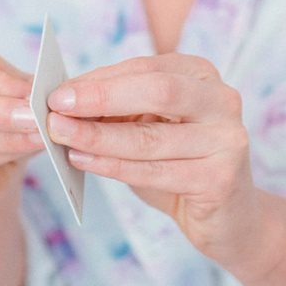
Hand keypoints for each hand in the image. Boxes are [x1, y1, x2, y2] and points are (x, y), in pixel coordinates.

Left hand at [46, 52, 261, 266]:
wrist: (229, 217)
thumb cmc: (180, 164)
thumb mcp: (149, 127)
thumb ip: (117, 110)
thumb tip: (65, 99)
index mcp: (202, 75)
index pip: (145, 68)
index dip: (100, 78)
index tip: (58, 90)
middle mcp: (222, 100)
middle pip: (157, 91)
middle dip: (101, 98)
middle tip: (56, 107)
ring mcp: (226, 139)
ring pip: (150, 137)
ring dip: (98, 137)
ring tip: (61, 136)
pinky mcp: (221, 179)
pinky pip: (155, 171)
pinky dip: (113, 167)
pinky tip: (83, 162)